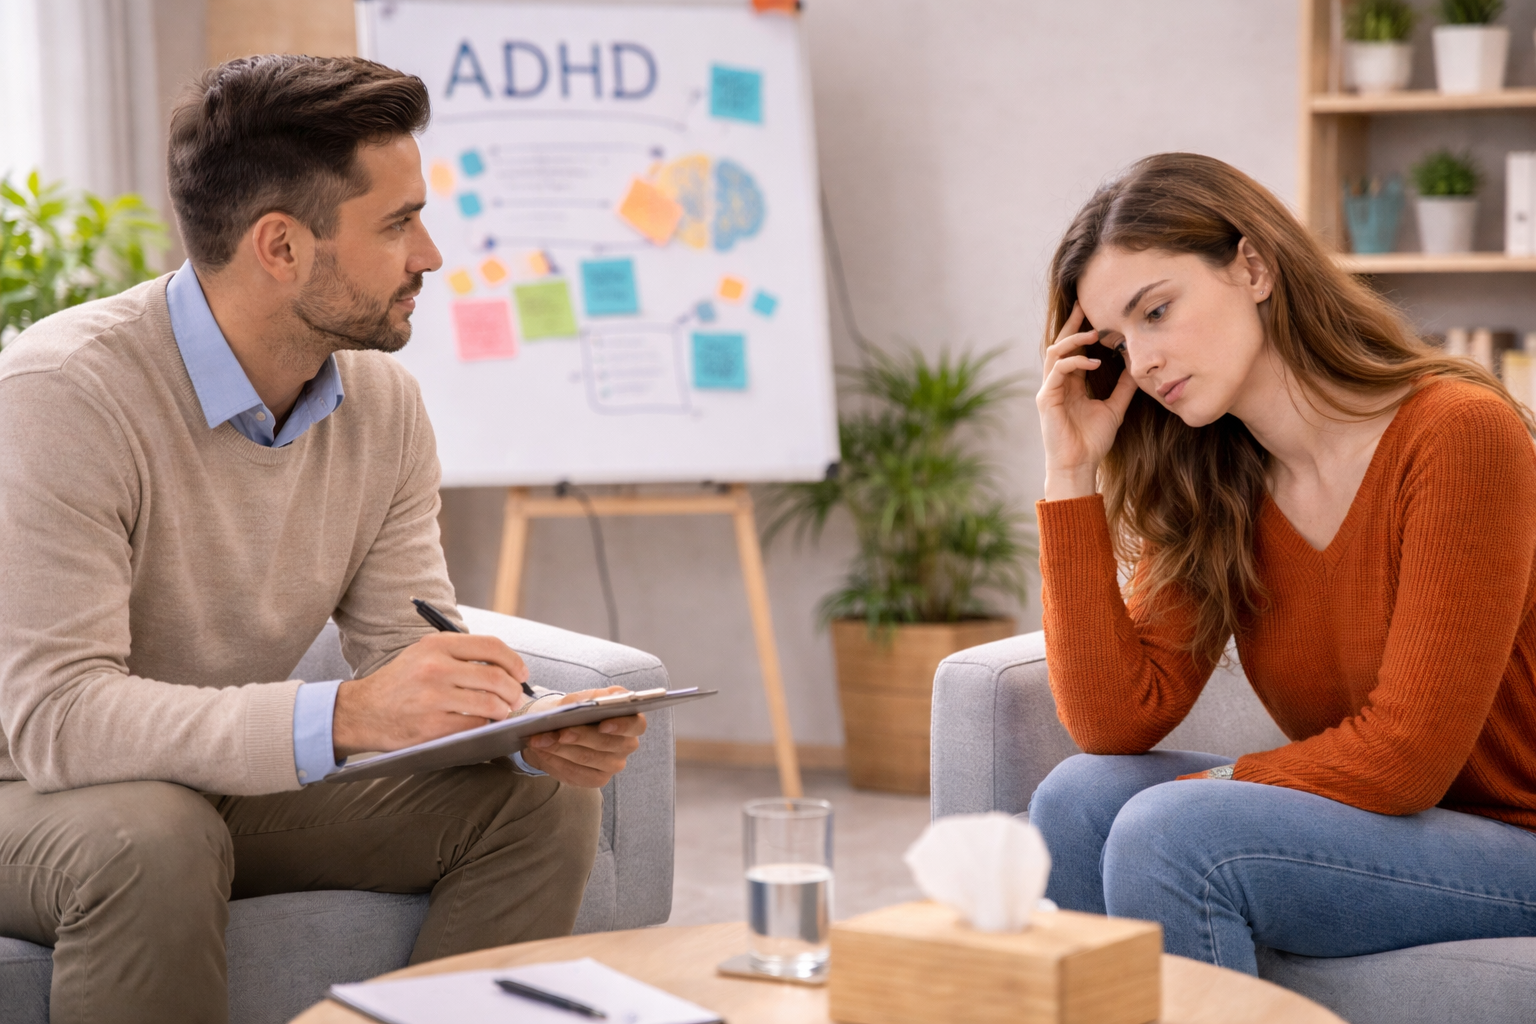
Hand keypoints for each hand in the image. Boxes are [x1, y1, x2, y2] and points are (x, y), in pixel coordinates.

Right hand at [333, 632, 529, 756]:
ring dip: (503, 710)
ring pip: (491, 703)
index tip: (522, 673)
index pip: (491, 647)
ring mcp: (434, 698)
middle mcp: (436, 668)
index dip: (514, 661)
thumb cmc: (400, 683)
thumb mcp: (424, 655)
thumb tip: (506, 667)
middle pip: (497, 678)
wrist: (361, 712)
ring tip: (502, 712)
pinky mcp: (432, 726)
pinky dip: (486, 725)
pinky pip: (475, 725)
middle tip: (516, 698)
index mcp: (437, 646)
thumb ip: (460, 655)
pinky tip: (483, 724)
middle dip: (514, 690)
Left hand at [521, 686, 646, 788]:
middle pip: (607, 744)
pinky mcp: (598, 779)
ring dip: (560, 748)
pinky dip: (556, 761)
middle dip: (580, 736)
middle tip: (559, 732)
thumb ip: (584, 699)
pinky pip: (576, 773)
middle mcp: (627, 744)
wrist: (565, 727)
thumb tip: (576, 706)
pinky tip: (542, 751)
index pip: (636, 725)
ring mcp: (614, 764)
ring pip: (587, 758)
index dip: (621, 726)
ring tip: (540, 739)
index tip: (603, 724)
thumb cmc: (579, 710)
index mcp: (632, 720)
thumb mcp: (584, 697)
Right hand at [1036, 301, 1137, 499]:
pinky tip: (1094, 362)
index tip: (1095, 312)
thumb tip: (1137, 367)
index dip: (1082, 330)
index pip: (1075, 350)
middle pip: (1061, 344)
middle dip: (1073, 323)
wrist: (1080, 466)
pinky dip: (1075, 362)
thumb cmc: (1093, 441)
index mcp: (1071, 384)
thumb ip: (1123, 387)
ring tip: (1094, 333)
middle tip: (1085, 304)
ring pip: (1056, 352)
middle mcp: (1057, 383)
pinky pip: (1057, 371)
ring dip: (1074, 339)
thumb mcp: (1114, 408)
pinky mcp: (1046, 398)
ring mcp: (1050, 389)